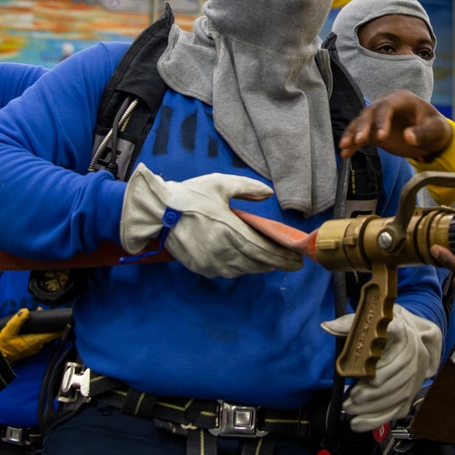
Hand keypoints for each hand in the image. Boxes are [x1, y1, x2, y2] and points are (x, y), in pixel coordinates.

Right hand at [0, 308, 61, 362]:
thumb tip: (25, 311)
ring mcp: (36, 347)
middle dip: (51, 323)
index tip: (65, 321)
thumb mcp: (8, 331)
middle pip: (50, 333)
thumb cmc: (4, 345)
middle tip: (48, 312)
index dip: (60, 328)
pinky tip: (36, 323)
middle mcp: (38, 345)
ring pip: (45, 335)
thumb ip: (17, 321)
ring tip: (41, 314)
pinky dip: (40, 330)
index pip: (53, 334)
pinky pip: (40, 337)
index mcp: (35, 341)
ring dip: (45, 326)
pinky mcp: (32, 347)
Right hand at [120, 163, 301, 277]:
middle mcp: (222, 251)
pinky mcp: (201, 267)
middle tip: (292, 262)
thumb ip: (248, 188)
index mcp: (229, 230)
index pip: (263, 250)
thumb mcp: (220, 183)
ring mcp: (211, 262)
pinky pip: (228, 271)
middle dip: (277, 263)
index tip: (298, 259)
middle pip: (257, 262)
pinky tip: (249, 261)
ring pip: (244, 269)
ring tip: (274, 261)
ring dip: (260, 266)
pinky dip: (242, 267)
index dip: (282, 256)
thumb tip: (268, 194)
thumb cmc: (191, 195)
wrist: (157, 212)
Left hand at [321, 304, 441, 432]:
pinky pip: (397, 410)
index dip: (389, 363)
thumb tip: (327, 327)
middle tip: (353, 397)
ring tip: (349, 408)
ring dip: (373, 407)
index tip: (373, 378)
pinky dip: (377, 420)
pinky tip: (357, 423)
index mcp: (403, 332)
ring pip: (399, 395)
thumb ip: (347, 324)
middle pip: (401, 376)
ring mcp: (416, 375)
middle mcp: (416, 353)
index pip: (401, 347)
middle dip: (376, 392)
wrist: (407, 336)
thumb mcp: (367, 320)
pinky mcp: (411, 392)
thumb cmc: (382, 329)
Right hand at [339, 90, 452, 160]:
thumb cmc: (436, 129)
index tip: (381, 137)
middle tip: (359, 141)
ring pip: (361, 123)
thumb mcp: (436, 130)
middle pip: (370, 112)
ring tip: (344, 147)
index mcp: (403, 99)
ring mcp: (379, 118)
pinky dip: (352, 144)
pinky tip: (345, 154)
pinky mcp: (374, 131)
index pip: (388, 106)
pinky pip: (360, 135)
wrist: (432, 139)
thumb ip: (424, 133)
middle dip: (363, 126)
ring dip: (352, 134)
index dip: (382, 119)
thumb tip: (408, 137)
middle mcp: (387, 105)